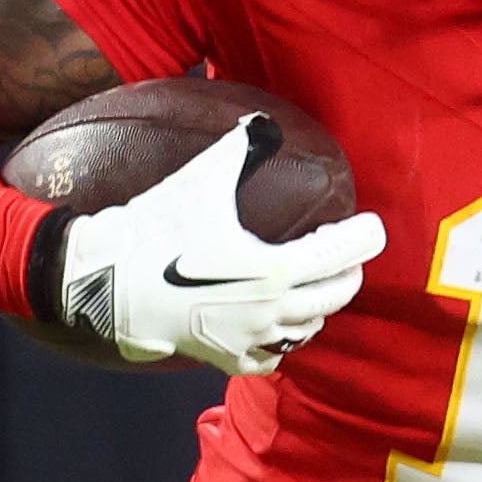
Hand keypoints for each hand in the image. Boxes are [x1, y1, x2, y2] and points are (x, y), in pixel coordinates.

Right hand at [57, 118, 387, 376]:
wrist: (110, 285)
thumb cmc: (158, 230)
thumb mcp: (201, 181)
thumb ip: (239, 148)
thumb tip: (262, 123)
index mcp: (276, 269)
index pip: (342, 254)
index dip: (364, 238)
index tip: (371, 228)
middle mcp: (272, 311)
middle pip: (336, 295)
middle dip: (348, 273)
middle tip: (347, 256)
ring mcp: (253, 339)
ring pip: (309, 328)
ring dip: (319, 306)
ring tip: (315, 286)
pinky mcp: (230, 359)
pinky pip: (276, 356)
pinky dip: (286, 338)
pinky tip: (280, 323)